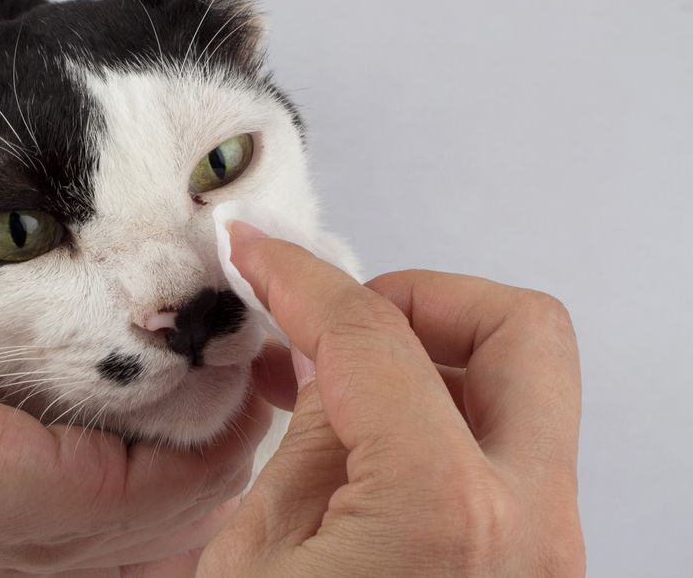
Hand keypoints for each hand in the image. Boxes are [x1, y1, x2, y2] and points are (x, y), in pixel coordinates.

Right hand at [200, 225, 583, 576]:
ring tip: (338, 382)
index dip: (298, 278)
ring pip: (523, 388)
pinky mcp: (534, 558)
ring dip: (432, 358)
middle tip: (342, 321)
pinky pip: (506, 450)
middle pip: (518, 328)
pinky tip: (364, 435)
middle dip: (419, 297)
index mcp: (442, 509)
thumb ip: (308, 440)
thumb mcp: (256, 555)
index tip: (255, 253)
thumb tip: (324, 362)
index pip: (371, 338)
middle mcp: (527, 519)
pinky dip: (442, 416)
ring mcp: (545, 543)